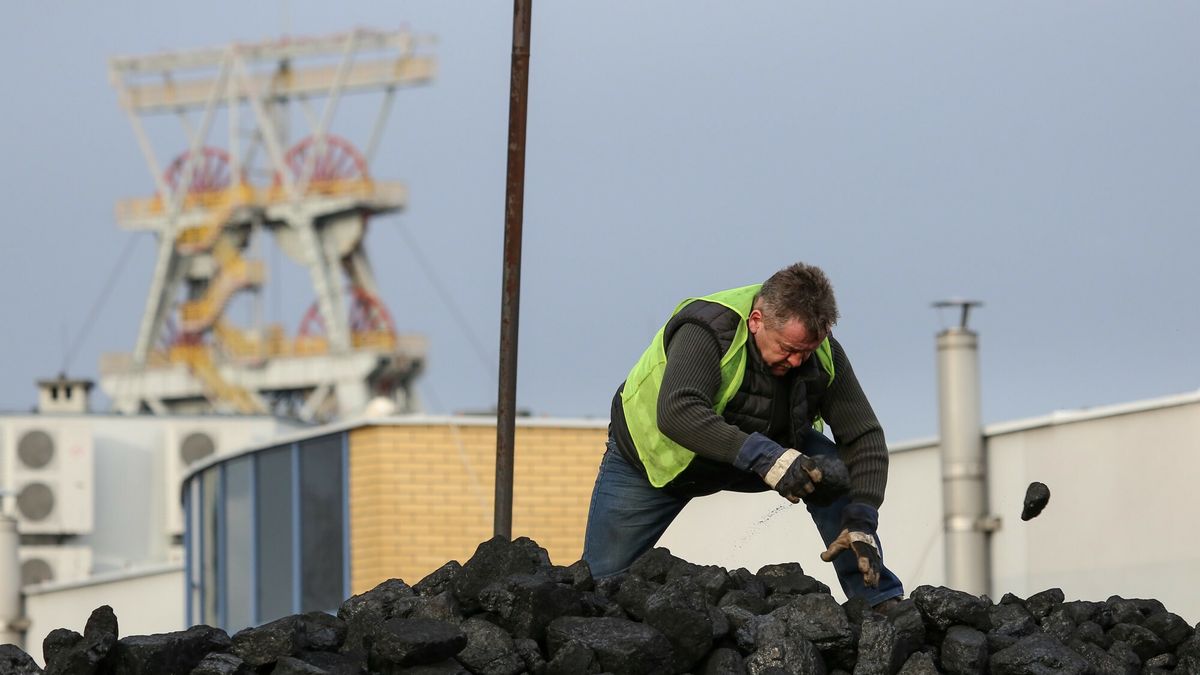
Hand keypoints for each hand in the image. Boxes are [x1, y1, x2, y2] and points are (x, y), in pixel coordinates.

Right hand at [734, 433, 849, 503]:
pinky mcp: (779, 485)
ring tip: (804, 492)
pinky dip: (793, 498)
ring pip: (801, 490)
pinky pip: (789, 495)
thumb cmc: (779, 454)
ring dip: (803, 492)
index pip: (813, 469)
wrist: (760, 455)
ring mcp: (786, 478)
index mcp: (799, 459)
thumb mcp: (793, 452)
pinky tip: (796, 498)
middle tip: (812, 488)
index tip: (819, 479)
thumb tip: (816, 468)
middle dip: (811, 487)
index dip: (817, 475)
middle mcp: (794, 470)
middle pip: (809, 483)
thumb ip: (803, 460)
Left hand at [820, 503, 881, 586]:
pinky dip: (877, 575)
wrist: (861, 525)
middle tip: (869, 584)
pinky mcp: (876, 556)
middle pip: (871, 563)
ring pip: (875, 566)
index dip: (863, 563)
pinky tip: (875, 584)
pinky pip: (877, 566)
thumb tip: (823, 557)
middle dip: (870, 574)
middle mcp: (869, 549)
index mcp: (860, 544)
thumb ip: (832, 550)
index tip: (863, 570)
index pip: (862, 555)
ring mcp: (874, 553)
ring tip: (873, 587)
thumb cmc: (849, 534)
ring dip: (875, 576)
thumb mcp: (839, 541)